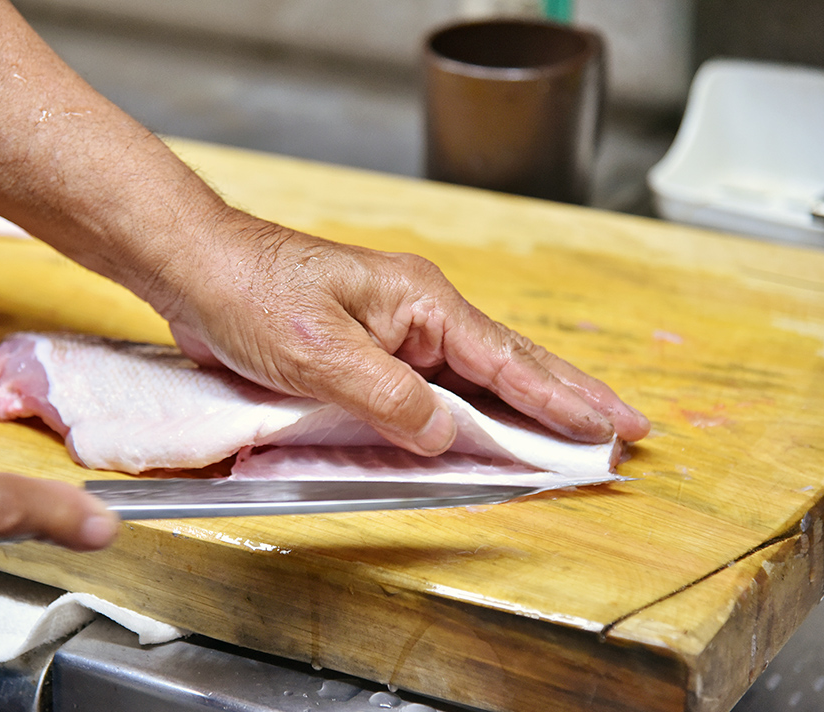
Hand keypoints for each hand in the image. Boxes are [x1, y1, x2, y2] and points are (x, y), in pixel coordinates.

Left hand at [166, 214, 650, 455]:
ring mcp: (396, 332)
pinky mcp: (370, 352)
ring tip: (573, 436)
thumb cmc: (253, 293)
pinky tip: (484, 433)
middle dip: (567, 399)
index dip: (562, 398)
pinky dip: (467, 414)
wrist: (200, 272)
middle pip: (508, 365)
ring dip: (523, 411)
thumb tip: (444, 435)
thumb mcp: (321, 351)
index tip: (612, 426)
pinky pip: (433, 389)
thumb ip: (388, 397)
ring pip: (474, 379)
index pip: (507, 360)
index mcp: (420, 302)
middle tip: (623, 428)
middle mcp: (418, 314)